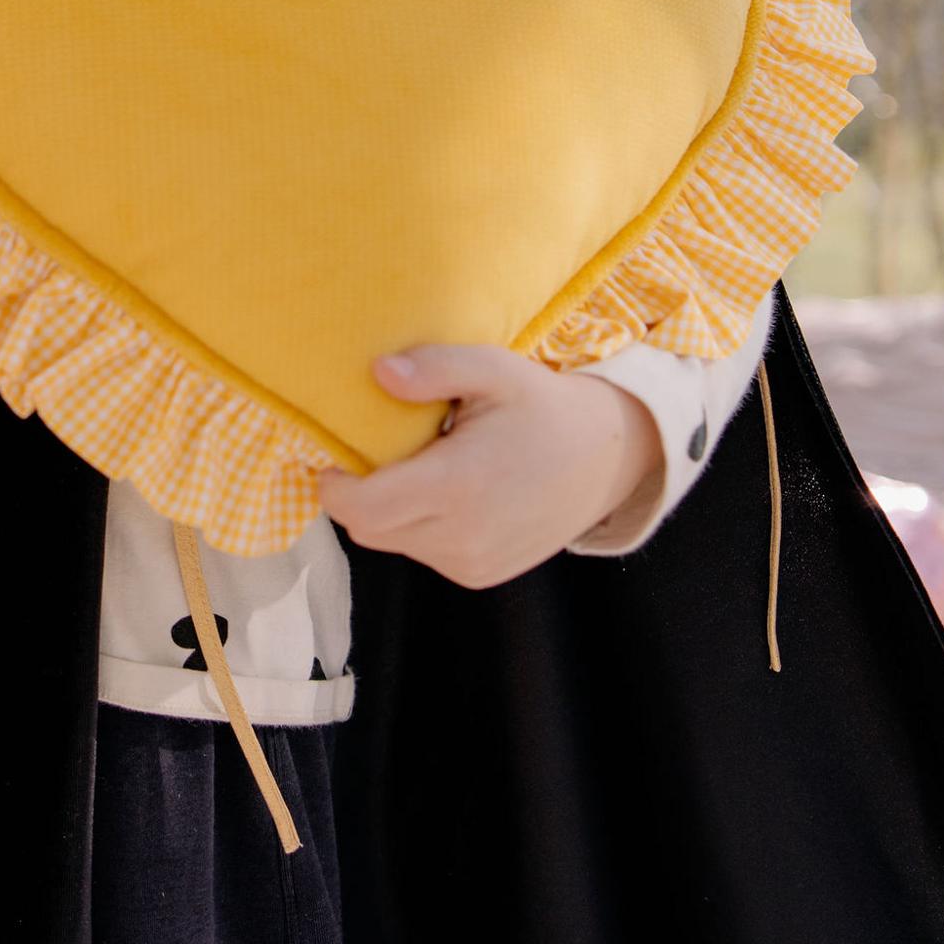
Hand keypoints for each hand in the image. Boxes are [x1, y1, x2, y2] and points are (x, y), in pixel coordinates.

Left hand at [314, 345, 663, 589]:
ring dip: (390, 512)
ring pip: (394, 543)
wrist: (609, 458)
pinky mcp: (481, 575)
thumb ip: (436, 368)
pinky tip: (449, 495)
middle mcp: (462, 537)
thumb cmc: (545, 406)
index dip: (334, 484)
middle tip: (376, 456)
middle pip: (369, 529)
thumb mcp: (495, 369)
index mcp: (457, 486)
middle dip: (358, 495)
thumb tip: (378, 373)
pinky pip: (424, 553)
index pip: (359, 508)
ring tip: (421, 470)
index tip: (337, 455)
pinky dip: (419, 528)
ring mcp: (472, 563)